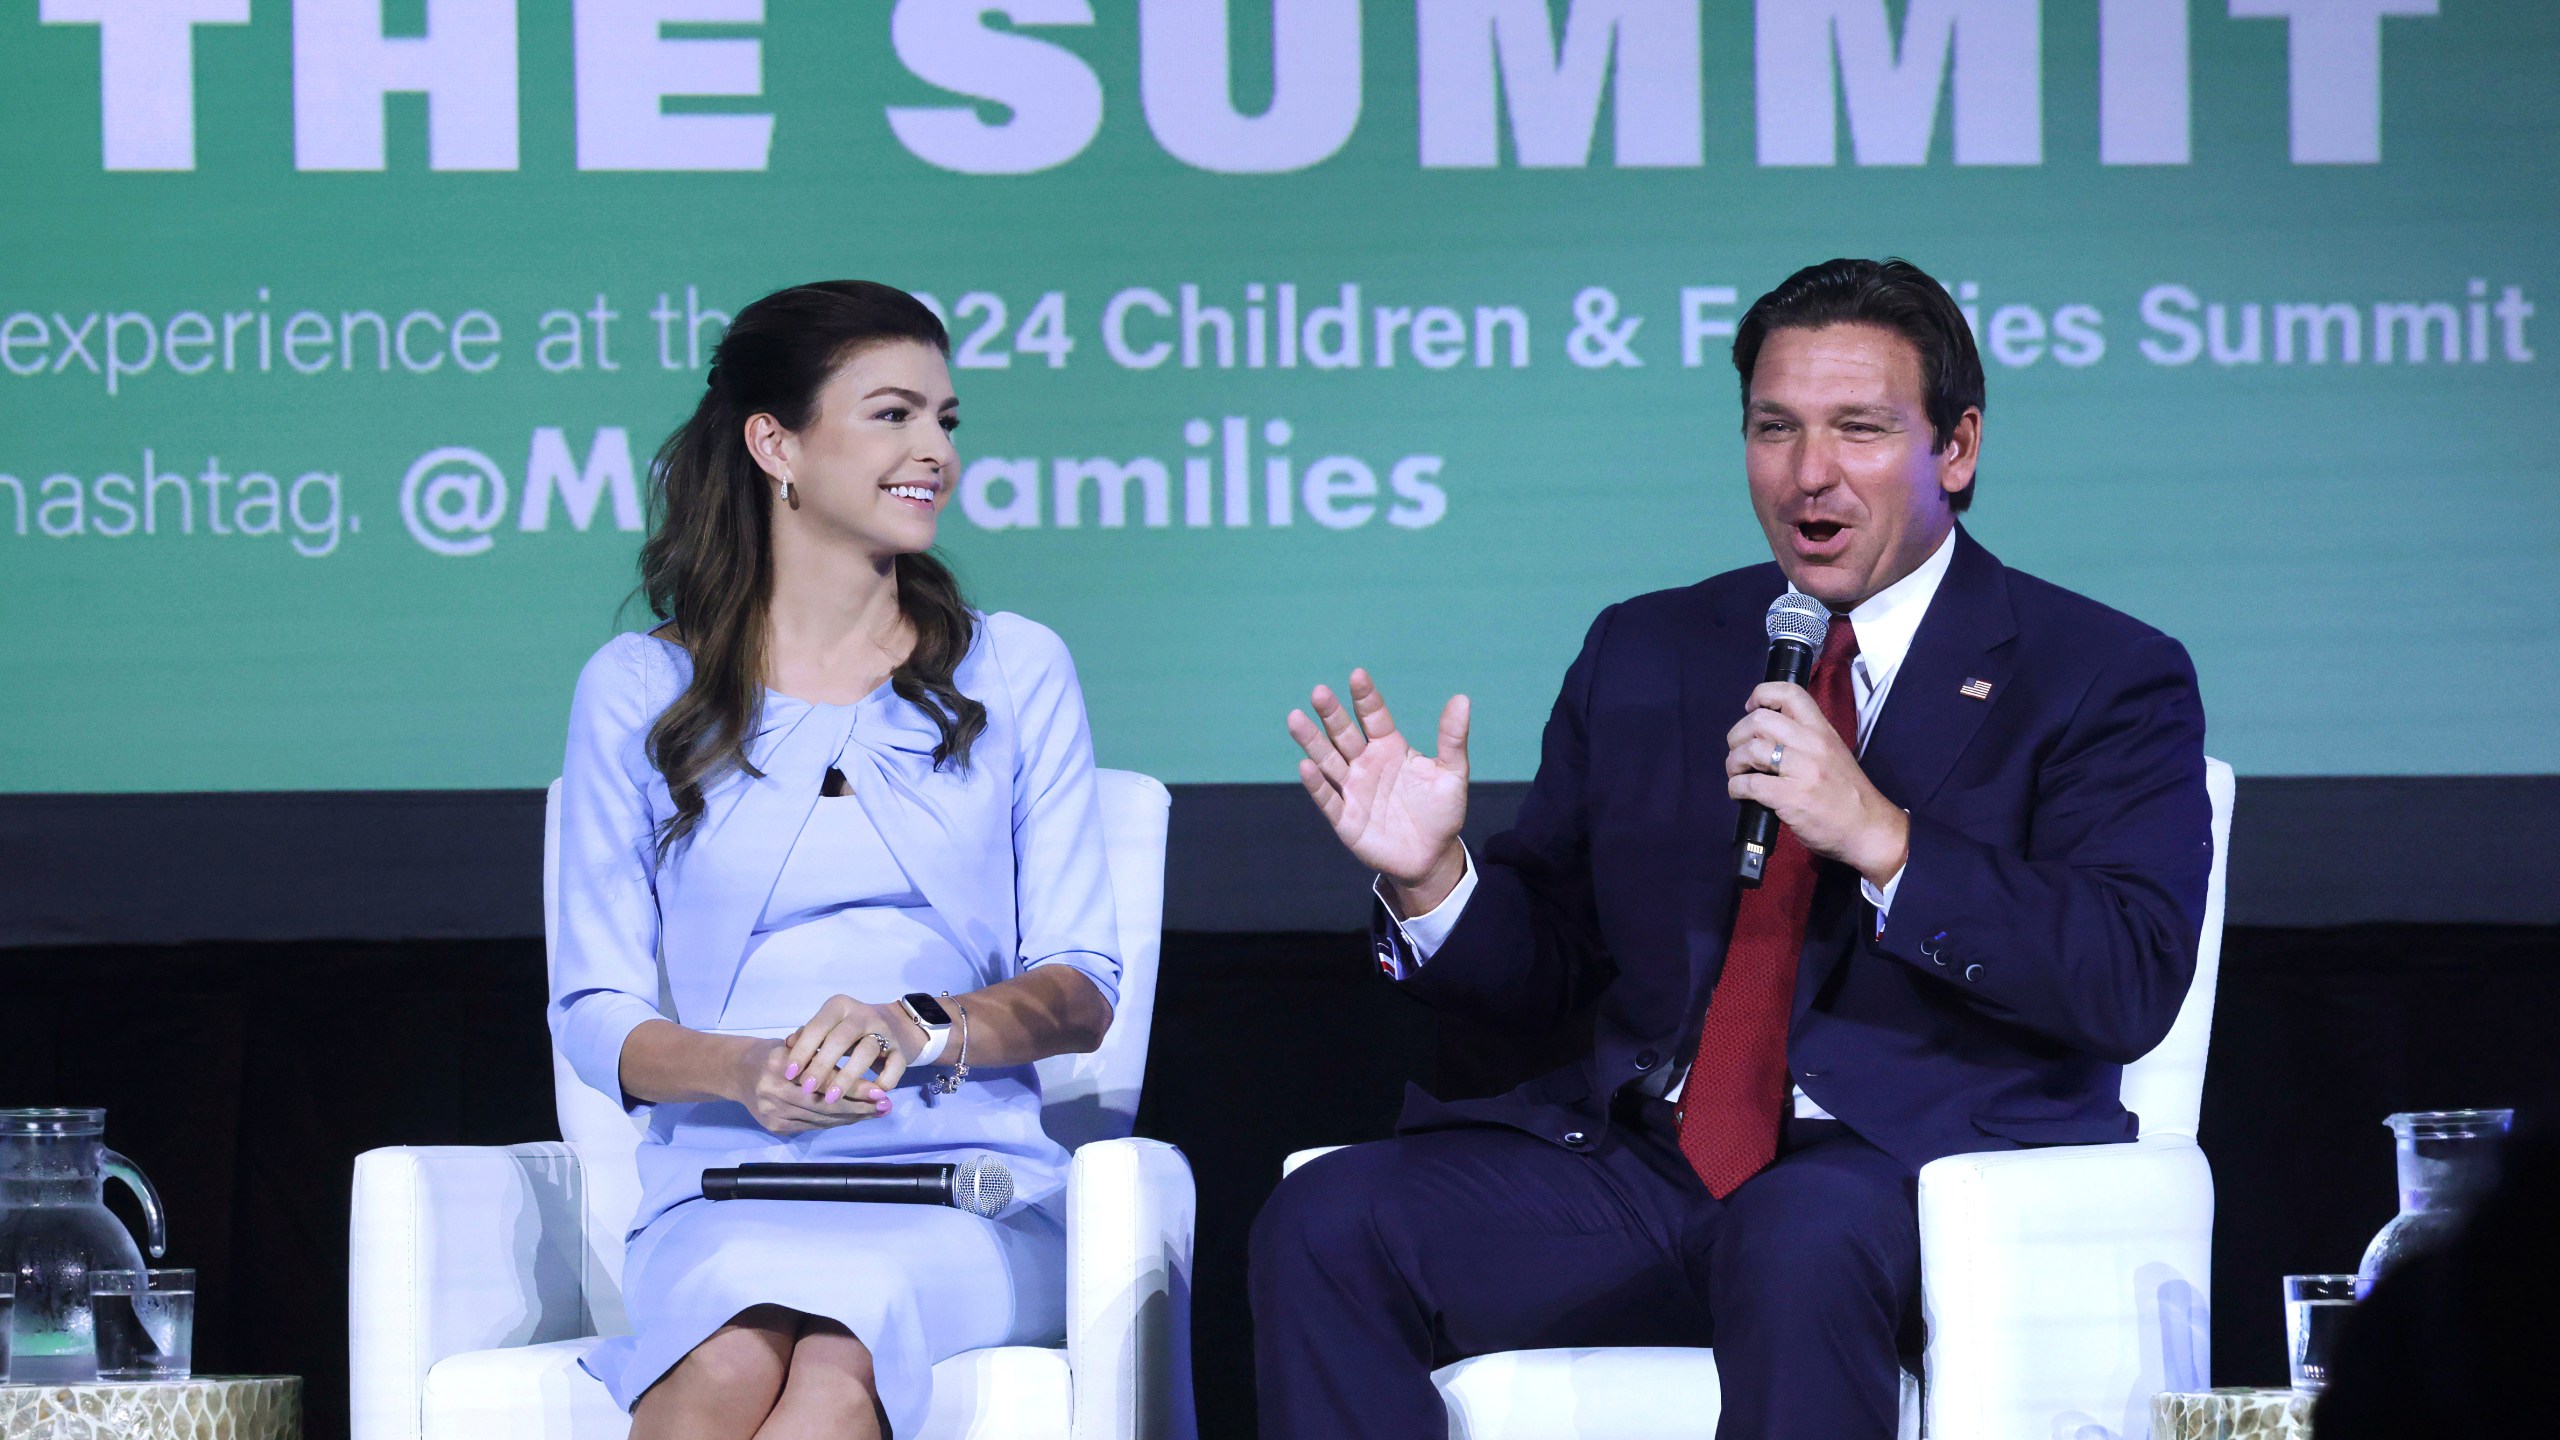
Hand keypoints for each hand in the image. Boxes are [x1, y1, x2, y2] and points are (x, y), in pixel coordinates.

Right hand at [729, 1040, 880, 1135]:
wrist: (739, 1071)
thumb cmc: (777, 1052)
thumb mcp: (799, 1043)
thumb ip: (825, 1052)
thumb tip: (864, 1066)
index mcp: (780, 1064)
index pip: (825, 1080)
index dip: (854, 1087)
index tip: (880, 1091)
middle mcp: (774, 1091)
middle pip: (825, 1105)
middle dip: (859, 1108)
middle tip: (886, 1106)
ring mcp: (773, 1113)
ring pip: (821, 1119)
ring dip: (851, 1117)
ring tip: (877, 1113)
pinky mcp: (775, 1126)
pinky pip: (813, 1126)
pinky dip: (835, 1122)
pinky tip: (854, 1117)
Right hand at [1289, 669, 1469, 910]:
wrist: (1432, 856)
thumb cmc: (1442, 812)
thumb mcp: (1452, 773)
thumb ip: (1452, 738)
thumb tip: (1461, 698)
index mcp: (1390, 748)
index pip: (1374, 717)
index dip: (1366, 698)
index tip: (1358, 675)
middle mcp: (1365, 764)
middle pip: (1344, 734)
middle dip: (1331, 715)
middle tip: (1320, 692)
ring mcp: (1353, 790)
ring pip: (1328, 761)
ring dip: (1312, 742)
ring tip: (1295, 719)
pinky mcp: (1345, 819)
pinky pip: (1328, 799)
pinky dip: (1317, 785)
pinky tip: (1306, 767)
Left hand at [1725, 682, 1908, 886]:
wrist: (1868, 829)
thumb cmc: (1847, 794)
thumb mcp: (1832, 753)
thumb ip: (1804, 740)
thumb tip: (1764, 735)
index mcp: (1822, 730)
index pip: (1790, 693)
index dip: (1761, 695)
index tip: (1750, 710)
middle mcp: (1812, 744)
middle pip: (1759, 720)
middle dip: (1737, 735)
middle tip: (1738, 752)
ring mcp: (1802, 770)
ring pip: (1751, 750)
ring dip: (1734, 762)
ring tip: (1738, 774)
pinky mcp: (1790, 797)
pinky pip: (1749, 783)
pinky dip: (1736, 787)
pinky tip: (1740, 793)